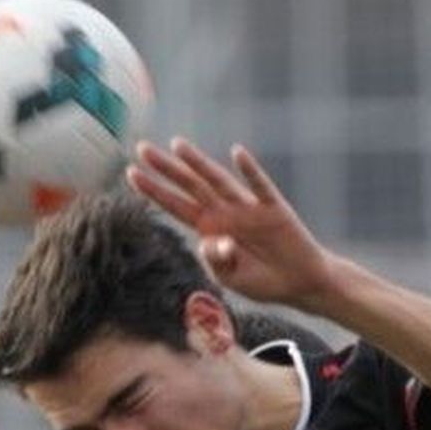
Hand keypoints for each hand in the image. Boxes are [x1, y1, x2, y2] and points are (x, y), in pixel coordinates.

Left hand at [127, 138, 337, 310]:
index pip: (175, 206)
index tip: (131, 173)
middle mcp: (225, 212)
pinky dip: (249, 170)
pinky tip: (237, 153)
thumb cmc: (262, 281)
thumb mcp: (231, 279)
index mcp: (209, 229)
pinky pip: (259, 187)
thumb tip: (211, 240)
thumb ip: (216, 262)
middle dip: (167, 169)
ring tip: (177, 145)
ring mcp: (248, 208)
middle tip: (141, 148)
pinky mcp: (274, 209)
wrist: (300, 284)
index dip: (154, 191)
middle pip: (190, 186)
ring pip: (218, 181)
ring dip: (198, 163)